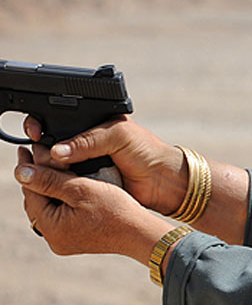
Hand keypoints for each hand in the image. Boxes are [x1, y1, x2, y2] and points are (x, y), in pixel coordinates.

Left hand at [16, 146, 172, 260]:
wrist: (140, 232)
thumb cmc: (117, 211)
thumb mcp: (82, 189)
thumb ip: (49, 179)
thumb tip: (20, 172)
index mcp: (52, 228)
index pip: (31, 192)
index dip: (29, 168)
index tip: (26, 149)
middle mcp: (54, 239)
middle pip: (37, 201)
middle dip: (37, 178)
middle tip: (37, 155)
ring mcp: (64, 240)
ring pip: (48, 207)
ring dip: (49, 188)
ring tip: (52, 167)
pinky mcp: (75, 239)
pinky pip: (60, 215)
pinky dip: (61, 199)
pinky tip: (66, 187)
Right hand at [24, 115, 186, 215]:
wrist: (163, 181)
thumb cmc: (147, 151)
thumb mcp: (118, 136)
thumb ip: (88, 140)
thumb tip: (56, 150)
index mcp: (91, 124)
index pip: (58, 120)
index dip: (43, 125)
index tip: (35, 133)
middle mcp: (84, 143)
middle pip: (50, 145)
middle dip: (43, 151)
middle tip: (43, 157)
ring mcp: (83, 164)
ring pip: (54, 167)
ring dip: (50, 170)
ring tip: (50, 171)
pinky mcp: (86, 183)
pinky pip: (66, 184)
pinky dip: (61, 185)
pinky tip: (58, 185)